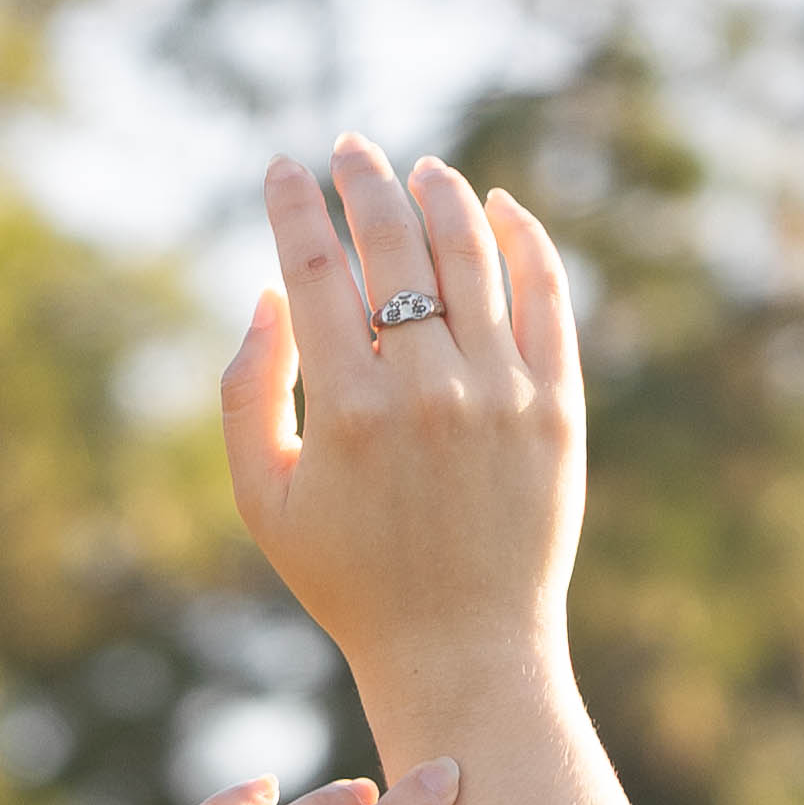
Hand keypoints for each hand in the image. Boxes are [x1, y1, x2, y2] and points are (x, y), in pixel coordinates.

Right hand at [221, 143, 583, 695]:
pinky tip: (497, 210)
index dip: (295, 206)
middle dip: (364, 178)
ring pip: (471, 248)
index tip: (285, 170)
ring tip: (420, 174)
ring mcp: (499, 392)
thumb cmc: (352, 582)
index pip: (317, 268)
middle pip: (394, 239)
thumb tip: (269, 294)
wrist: (460, 652)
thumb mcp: (267, 502)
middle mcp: (428, 390)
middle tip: (351, 152)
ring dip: (440, 193)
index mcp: (349, 411)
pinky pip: (544, 290)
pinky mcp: (555, 404)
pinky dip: (521, 235)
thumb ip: (247, 394)